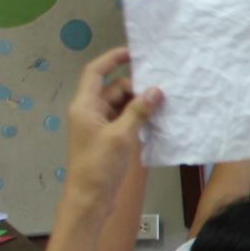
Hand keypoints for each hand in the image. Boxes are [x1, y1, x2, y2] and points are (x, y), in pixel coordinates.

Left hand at [64, 49, 160, 207]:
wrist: (91, 198)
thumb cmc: (98, 165)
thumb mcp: (120, 135)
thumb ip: (138, 111)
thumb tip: (156, 90)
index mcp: (85, 106)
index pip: (96, 72)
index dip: (112, 59)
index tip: (134, 53)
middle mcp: (91, 111)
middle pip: (114, 88)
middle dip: (136, 86)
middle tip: (161, 87)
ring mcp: (101, 125)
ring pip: (122, 104)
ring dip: (140, 103)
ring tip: (164, 102)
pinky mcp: (110, 138)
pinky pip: (126, 119)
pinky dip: (140, 117)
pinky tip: (158, 118)